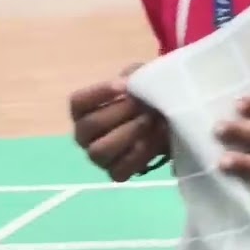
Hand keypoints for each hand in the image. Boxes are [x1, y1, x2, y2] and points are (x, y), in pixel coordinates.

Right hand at [70, 63, 168, 181]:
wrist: (170, 120)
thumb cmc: (148, 97)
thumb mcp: (142, 79)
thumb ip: (136, 77)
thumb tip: (133, 83)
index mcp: (84, 111)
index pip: (78, 102)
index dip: (99, 92)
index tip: (125, 85)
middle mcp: (85, 135)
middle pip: (90, 125)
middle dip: (120, 112)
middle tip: (144, 104)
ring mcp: (98, 156)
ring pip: (100, 150)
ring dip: (130, 133)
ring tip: (151, 120)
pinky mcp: (115, 173)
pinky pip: (119, 170)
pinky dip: (140, 154)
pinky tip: (157, 137)